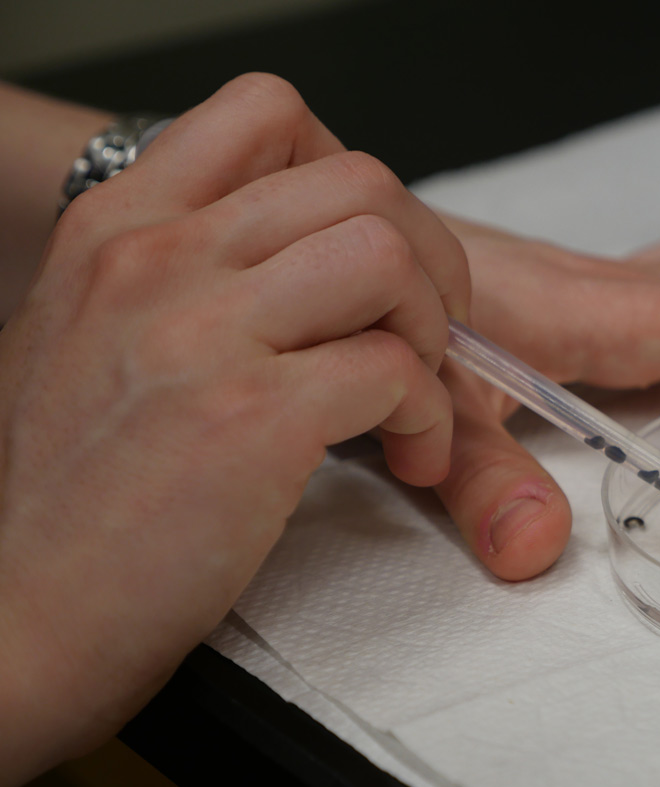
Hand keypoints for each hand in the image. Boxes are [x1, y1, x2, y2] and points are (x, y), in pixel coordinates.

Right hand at [0, 73, 468, 786]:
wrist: (20, 617)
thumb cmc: (69, 498)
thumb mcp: (92, 340)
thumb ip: (184, 280)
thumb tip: (304, 263)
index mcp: (118, 229)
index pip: (268, 114)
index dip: (353, 182)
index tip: (368, 262)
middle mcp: (154, 259)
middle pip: (361, 182)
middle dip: (428, 261)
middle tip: (427, 335)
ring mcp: (199, 332)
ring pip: (387, 255)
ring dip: (435, 328)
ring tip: (418, 398)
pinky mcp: (251, 417)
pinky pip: (400, 369)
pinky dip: (436, 417)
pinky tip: (412, 457)